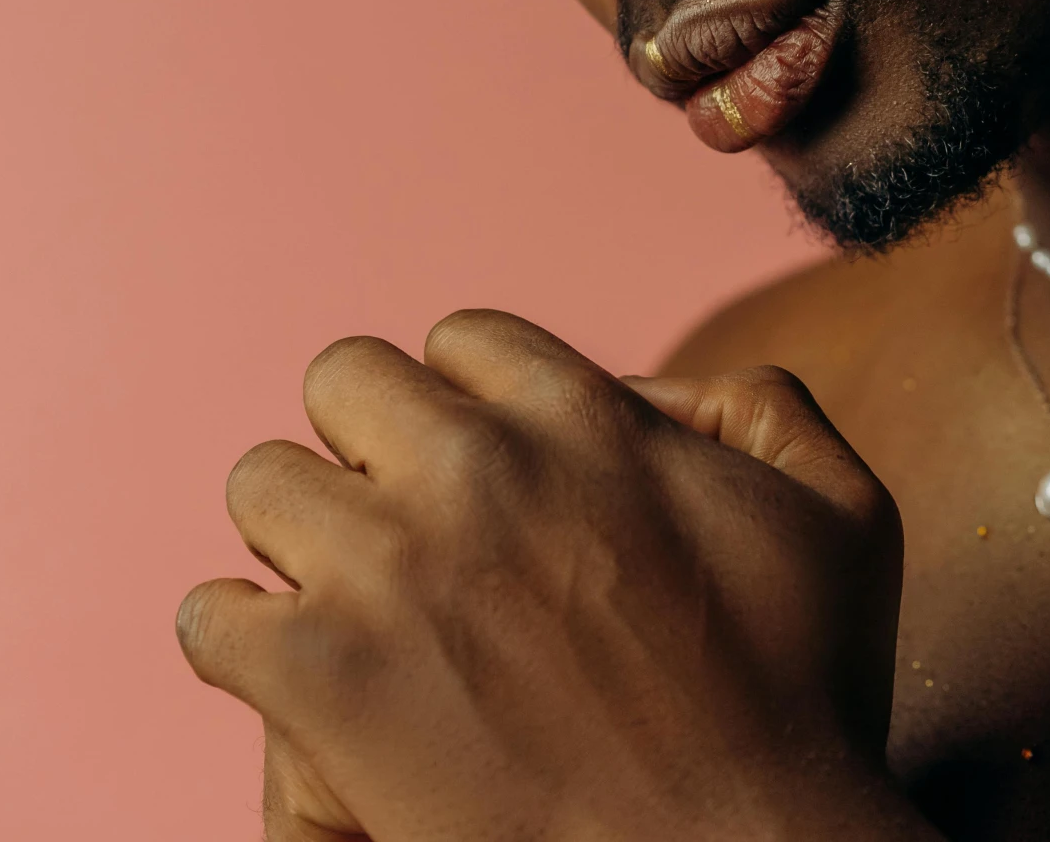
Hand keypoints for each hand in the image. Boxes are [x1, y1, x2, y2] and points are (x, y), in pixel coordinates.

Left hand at [175, 309, 918, 841]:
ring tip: (352, 605)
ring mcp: (387, 569)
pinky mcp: (321, 678)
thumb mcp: (838, 513)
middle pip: (343, 381)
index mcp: (582, 412)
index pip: (460, 342)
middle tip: (407, 531)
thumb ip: (757, 403)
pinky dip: (244, 650)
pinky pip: (211, 618)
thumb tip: (636, 388)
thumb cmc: (801, 707)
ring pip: (261, 483)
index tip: (484, 478)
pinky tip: (302, 682)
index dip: (469, 412)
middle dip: (370, 448)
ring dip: (301, 541)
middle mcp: (474, 466)